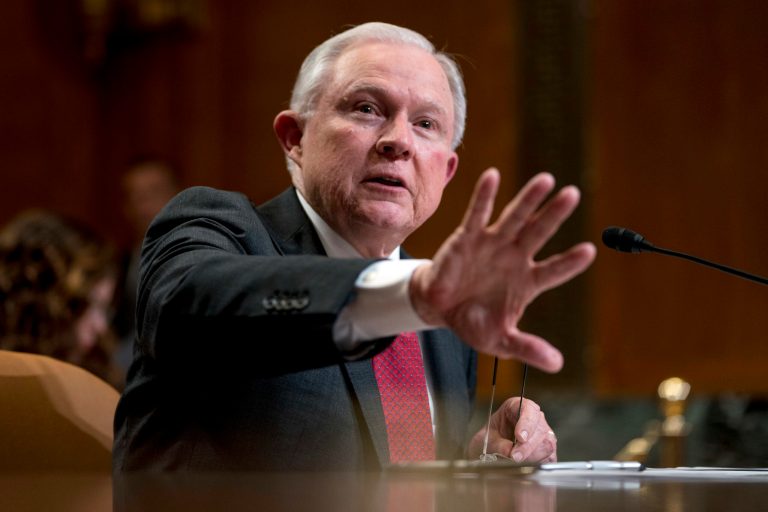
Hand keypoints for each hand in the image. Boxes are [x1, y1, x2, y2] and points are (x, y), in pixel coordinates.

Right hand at [409, 168, 595, 371]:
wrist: (438, 309)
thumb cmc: (472, 322)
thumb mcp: (500, 341)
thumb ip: (527, 348)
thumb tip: (558, 364)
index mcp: (527, 283)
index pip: (554, 270)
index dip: (569, 263)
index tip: (589, 252)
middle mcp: (514, 258)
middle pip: (539, 233)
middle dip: (555, 215)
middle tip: (573, 194)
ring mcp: (493, 244)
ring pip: (514, 218)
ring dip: (528, 199)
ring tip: (546, 179)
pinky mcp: (468, 237)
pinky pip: (478, 214)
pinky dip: (485, 196)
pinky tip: (493, 176)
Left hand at [468, 397, 556, 462]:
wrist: (493, 452)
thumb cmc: (491, 440)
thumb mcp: (487, 440)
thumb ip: (498, 444)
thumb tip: (509, 452)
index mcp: (516, 407)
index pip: (528, 409)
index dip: (526, 422)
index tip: (520, 437)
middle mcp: (534, 417)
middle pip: (539, 428)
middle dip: (527, 445)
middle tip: (515, 456)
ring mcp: (543, 432)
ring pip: (546, 443)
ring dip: (532, 455)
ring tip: (517, 461)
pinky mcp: (547, 449)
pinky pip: (549, 456)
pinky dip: (537, 462)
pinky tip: (526, 464)